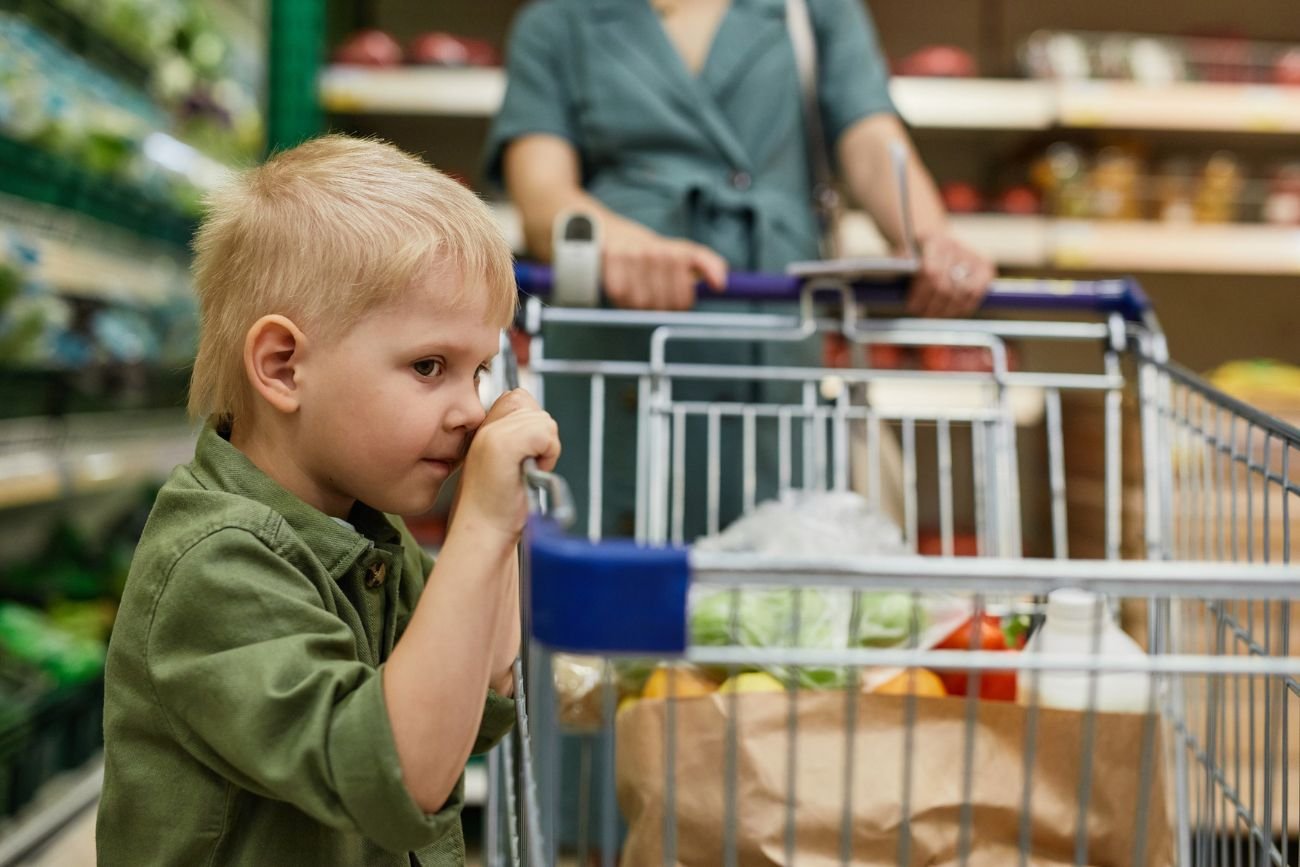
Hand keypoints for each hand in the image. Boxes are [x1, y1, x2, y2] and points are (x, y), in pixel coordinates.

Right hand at [456, 389, 560, 542]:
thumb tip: (540, 422)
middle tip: (527, 467)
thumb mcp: (507, 462)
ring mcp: (492, 434)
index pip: (519, 398)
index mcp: (485, 428)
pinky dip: (548, 454)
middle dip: (542, 437)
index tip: (524, 456)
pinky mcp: (502, 446)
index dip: (533, 426)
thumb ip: (519, 436)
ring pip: (542, 420)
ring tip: (527, 472)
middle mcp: (485, 427)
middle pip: (533, 406)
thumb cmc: (498, 506)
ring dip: (546, 448)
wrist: (484, 532)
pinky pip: (544, 433)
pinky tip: (532, 473)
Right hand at [603, 222, 727, 309]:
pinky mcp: (610, 260)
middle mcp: (656, 252)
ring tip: (640, 289)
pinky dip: (621, 298)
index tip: (678, 298)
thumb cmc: (652, 250)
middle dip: (661, 306)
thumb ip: (708, 265)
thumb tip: (721, 284)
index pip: (684, 298)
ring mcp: (632, 256)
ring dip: (640, 304)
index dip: (681, 304)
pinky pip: (620, 296)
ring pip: (641, 303)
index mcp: (678, 253)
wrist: (611, 231)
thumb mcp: (684, 252)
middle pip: (663, 304)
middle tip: (656, 295)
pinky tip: (625, 287)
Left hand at [907, 233, 994, 317]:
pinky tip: (952, 312)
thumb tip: (895, 285)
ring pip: (962, 292)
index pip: (930, 272)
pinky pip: (977, 293)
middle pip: (946, 286)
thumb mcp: (902, 255)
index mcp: (933, 241)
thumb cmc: (914, 251)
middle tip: (923, 315)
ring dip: (948, 310)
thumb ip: (899, 267)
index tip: (911, 306)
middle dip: (932, 306)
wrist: (934, 238)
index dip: (921, 294)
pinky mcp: (985, 266)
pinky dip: (965, 306)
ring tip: (935, 316)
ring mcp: (972, 256)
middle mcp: (955, 247)